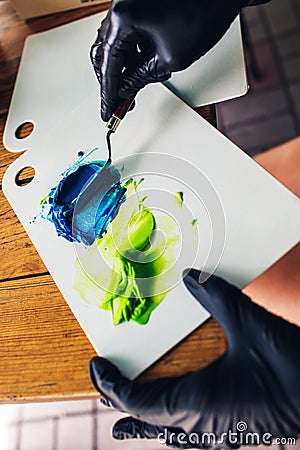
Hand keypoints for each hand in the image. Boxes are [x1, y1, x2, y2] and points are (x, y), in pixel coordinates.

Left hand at [89, 269, 299, 447]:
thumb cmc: (291, 370)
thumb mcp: (250, 325)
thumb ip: (217, 297)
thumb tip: (192, 276)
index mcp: (198, 403)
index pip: (137, 401)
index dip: (112, 386)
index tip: (97, 368)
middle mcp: (201, 424)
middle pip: (146, 420)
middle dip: (121, 402)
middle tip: (102, 387)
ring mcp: (217, 433)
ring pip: (166, 433)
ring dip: (142, 420)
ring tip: (122, 418)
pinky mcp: (231, 431)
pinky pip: (186, 434)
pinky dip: (167, 426)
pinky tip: (170, 424)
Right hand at [91, 0, 249, 120]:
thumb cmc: (203, 14)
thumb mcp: (170, 59)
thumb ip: (141, 77)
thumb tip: (126, 89)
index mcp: (123, 19)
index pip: (107, 65)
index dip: (108, 93)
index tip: (107, 109)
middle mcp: (120, 7)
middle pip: (104, 52)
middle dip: (111, 79)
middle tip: (117, 102)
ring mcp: (128, 4)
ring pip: (114, 42)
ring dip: (121, 66)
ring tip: (131, 87)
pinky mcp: (138, 4)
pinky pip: (126, 32)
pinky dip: (130, 52)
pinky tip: (139, 67)